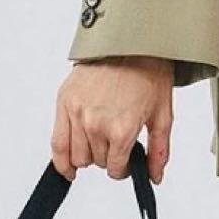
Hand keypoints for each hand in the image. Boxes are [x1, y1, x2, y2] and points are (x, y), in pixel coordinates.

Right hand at [51, 56, 174, 182]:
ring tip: (97, 141)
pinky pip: (57, 144)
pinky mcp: (64, 103)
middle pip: (97, 163)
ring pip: (77, 157)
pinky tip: (68, 169)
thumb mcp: (162, 114)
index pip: (115, 169)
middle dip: (106, 157)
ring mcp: (78, 115)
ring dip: (88, 155)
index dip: (122, 169)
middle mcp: (96, 125)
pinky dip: (61, 161)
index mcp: (121, 129)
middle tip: (114, 140)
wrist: (129, 41)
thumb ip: (158, 151)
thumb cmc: (147, 72)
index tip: (125, 161)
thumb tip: (154, 177)